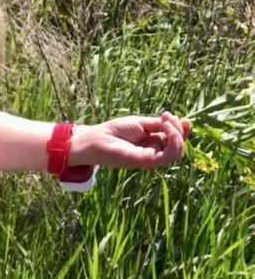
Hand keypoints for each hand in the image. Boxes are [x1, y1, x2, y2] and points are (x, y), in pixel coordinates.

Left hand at [70, 112, 190, 170]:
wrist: (97, 139)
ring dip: (178, 135)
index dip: (182, 130)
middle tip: (169, 117)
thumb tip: (178, 120)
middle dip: (180, 130)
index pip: (175, 139)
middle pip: (178, 145)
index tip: (182, 118)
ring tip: (167, 121)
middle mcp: (155, 151)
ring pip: (177, 152)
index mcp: (153, 142)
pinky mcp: (147, 161)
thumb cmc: (115, 131)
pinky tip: (166, 128)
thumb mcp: (141, 123)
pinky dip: (173, 141)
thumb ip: (158, 124)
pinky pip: (168, 156)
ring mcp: (152, 158)